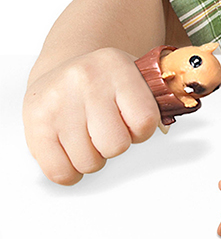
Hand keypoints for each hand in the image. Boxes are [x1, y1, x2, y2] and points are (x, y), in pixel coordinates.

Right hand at [23, 48, 160, 184]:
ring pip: (88, 162)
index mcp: (117, 66)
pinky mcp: (35, 124)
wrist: (62, 67)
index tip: (134, 124)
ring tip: (89, 137)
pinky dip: (70, 171)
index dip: (142, 131)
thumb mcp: (135, 76)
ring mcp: (58, 102)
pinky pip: (60, 172)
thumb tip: (166, 126)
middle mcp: (86, 80)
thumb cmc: (105, 80)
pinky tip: (72, 151)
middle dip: (116, 146)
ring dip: (93, 158)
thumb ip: (159, 98)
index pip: (145, 121)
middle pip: (116, 145)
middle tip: (108, 131)